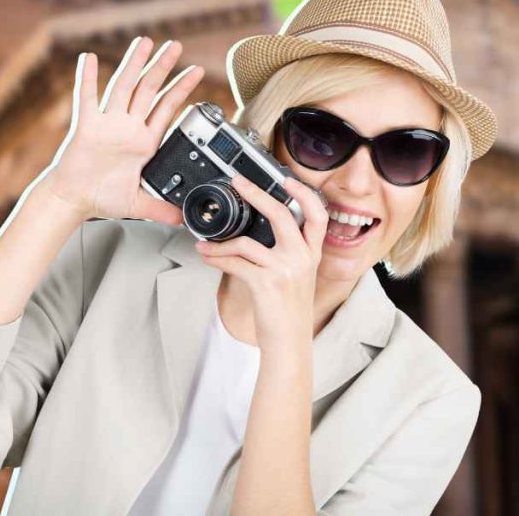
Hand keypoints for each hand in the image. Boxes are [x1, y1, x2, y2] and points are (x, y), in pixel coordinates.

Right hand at [43, 36, 204, 223]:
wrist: (74, 200)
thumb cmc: (100, 199)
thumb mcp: (138, 205)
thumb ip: (161, 210)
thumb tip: (182, 220)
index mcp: (142, 142)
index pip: (166, 109)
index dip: (181, 90)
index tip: (197, 71)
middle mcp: (126, 127)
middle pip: (147, 90)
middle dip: (162, 67)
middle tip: (175, 45)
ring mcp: (106, 124)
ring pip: (123, 87)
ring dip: (133, 64)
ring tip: (145, 42)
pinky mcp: (86, 126)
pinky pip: (86, 98)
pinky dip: (87, 78)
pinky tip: (88, 58)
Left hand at [193, 175, 328, 354]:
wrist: (289, 342)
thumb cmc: (288, 311)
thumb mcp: (297, 277)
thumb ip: (286, 254)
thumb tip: (256, 234)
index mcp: (311, 254)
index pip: (317, 216)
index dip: (304, 194)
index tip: (287, 179)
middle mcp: (302, 258)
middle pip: (281, 214)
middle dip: (256, 194)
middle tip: (238, 183)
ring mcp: (284, 269)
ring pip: (245, 242)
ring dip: (219, 243)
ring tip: (205, 244)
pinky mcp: (265, 282)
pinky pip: (234, 262)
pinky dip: (215, 257)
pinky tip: (206, 256)